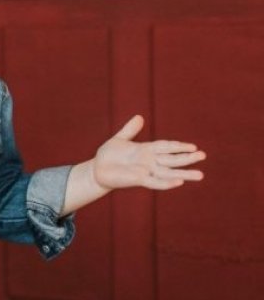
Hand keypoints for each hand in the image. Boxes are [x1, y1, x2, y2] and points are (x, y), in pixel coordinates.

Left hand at [90, 115, 205, 191]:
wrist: (96, 170)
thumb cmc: (108, 155)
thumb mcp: (118, 140)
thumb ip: (130, 130)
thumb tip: (140, 117)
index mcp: (146, 150)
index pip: (166, 147)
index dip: (178, 146)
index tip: (193, 146)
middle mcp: (149, 161)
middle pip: (171, 159)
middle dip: (187, 158)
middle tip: (203, 155)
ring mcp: (145, 171)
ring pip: (168, 172)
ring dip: (184, 173)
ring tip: (201, 175)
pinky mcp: (138, 179)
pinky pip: (155, 181)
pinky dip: (167, 182)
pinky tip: (180, 182)